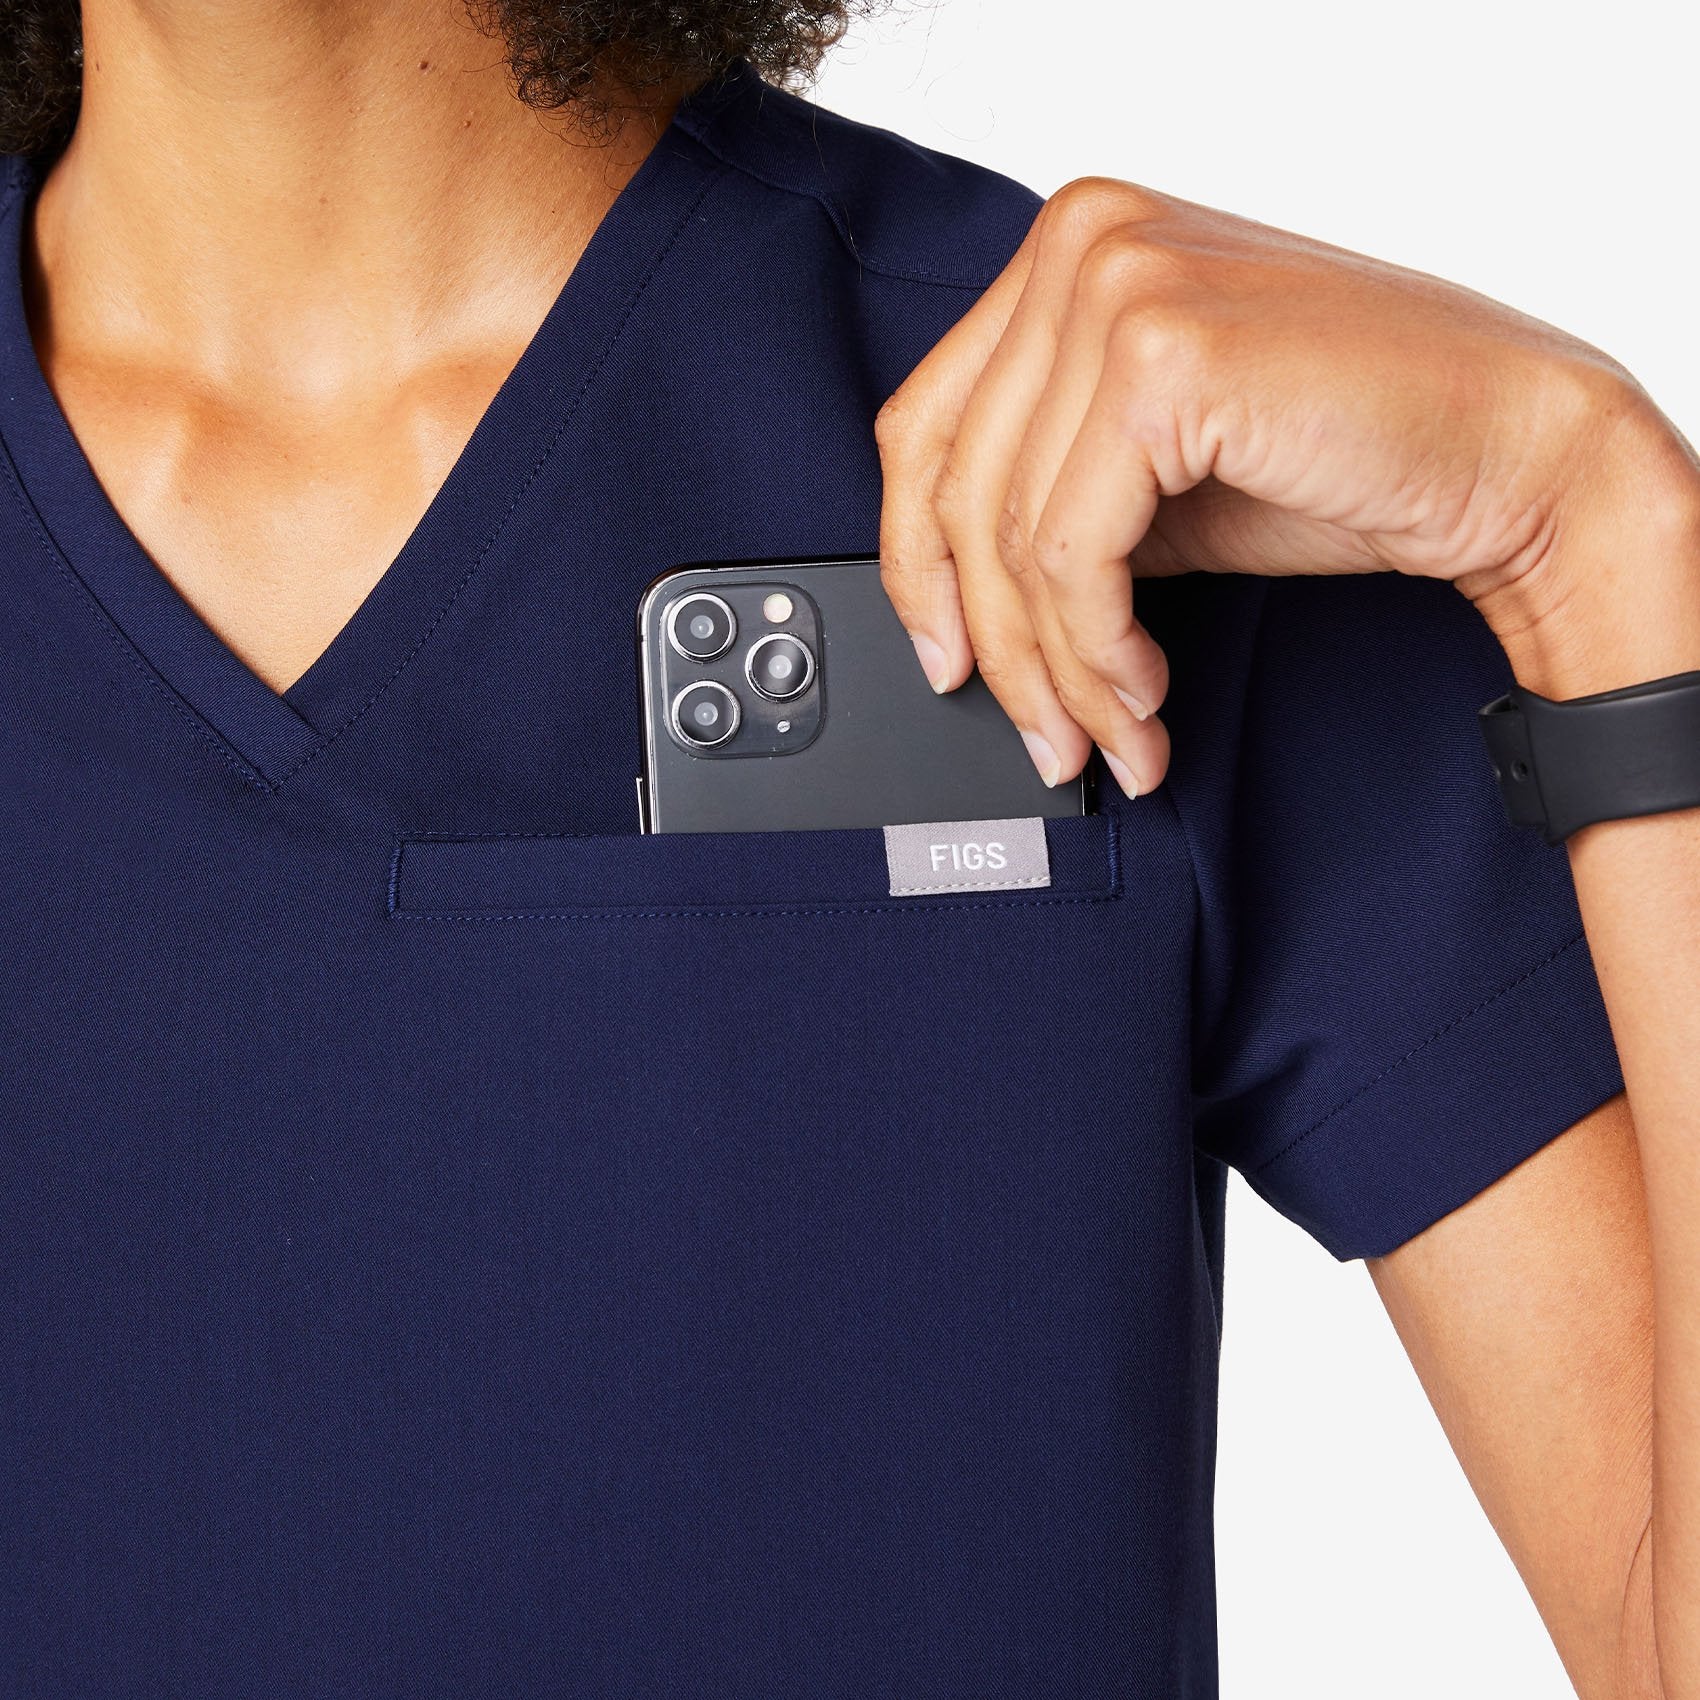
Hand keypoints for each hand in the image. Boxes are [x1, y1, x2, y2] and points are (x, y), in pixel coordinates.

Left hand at [875, 177, 1699, 792]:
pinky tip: (1143, 697)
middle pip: (958, 491)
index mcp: (1070, 252)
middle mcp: (1082, 243)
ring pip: (1013, 538)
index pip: (925, 425)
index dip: (916, 564)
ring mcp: (1118, 285)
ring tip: (1113, 739)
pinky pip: (1072, 551)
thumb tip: (955, 603)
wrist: (1509, 452)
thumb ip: (1049, 499)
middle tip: (1042, 740)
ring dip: (1060, 674)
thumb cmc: (1346, 460)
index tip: (944, 657)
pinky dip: (1097, 652)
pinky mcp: (1162, 357)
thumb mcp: (1154, 478)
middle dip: (996, 647)